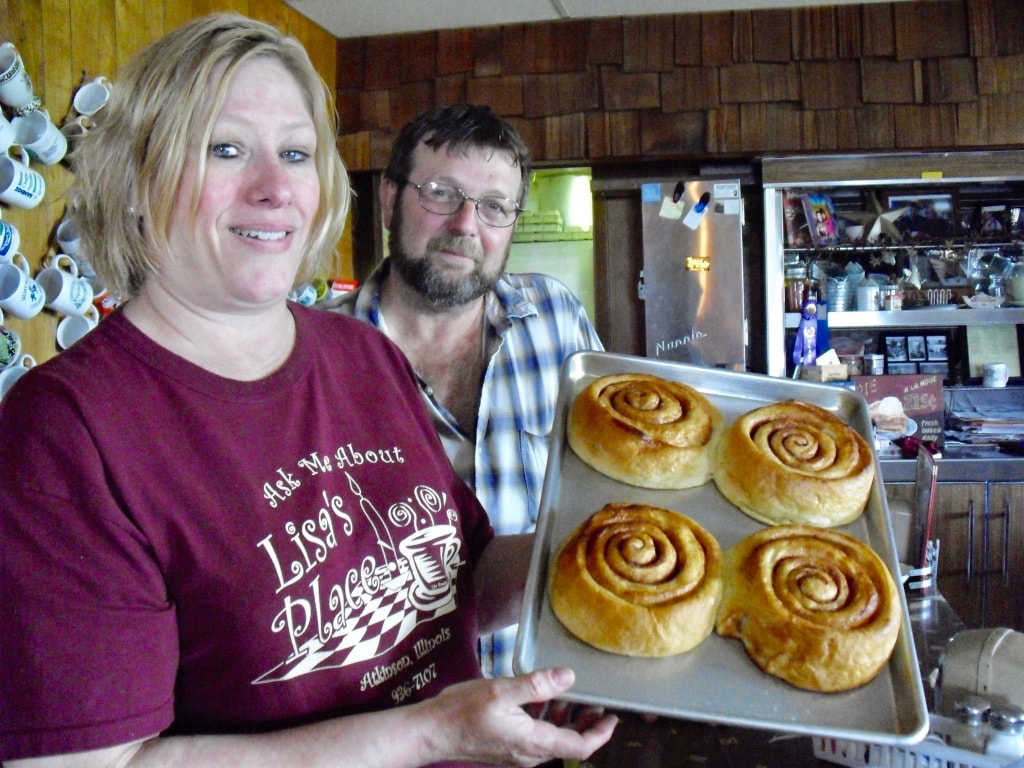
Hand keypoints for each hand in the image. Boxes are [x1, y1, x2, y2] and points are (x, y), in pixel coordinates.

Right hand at [418, 668, 616, 766]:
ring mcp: (518, 754)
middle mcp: (530, 754)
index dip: (600, 734)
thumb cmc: (463, 712)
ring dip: (566, 719)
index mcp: (534, 743)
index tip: (612, 716)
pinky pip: (537, 738)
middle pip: (569, 744)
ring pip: (553, 740)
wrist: (431, 733)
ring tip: (571, 694)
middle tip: (596, 700)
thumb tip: (569, 676)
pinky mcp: (507, 749)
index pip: (580, 747)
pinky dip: (548, 720)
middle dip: (586, 723)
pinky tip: (542, 700)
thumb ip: (537, 685)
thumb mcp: (501, 690)